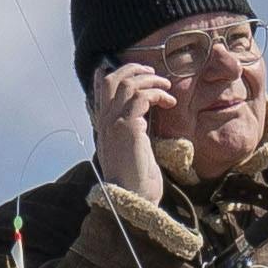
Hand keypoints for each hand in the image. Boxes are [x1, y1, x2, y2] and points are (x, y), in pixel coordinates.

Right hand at [88, 59, 175, 205]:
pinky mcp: (129, 127)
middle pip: (111, 79)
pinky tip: (169, 102)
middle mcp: (105, 121)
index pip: (99, 89)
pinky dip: (158, 94)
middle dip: (132, 69)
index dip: (110, 73)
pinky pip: (142, 97)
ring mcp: (114, 123)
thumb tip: (141, 119)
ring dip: (150, 80)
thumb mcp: (130, 150)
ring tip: (166, 86)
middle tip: (151, 71)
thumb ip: (130, 131)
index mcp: (103, 126)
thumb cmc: (135, 180)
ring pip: (128, 84)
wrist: (134, 199)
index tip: (130, 69)